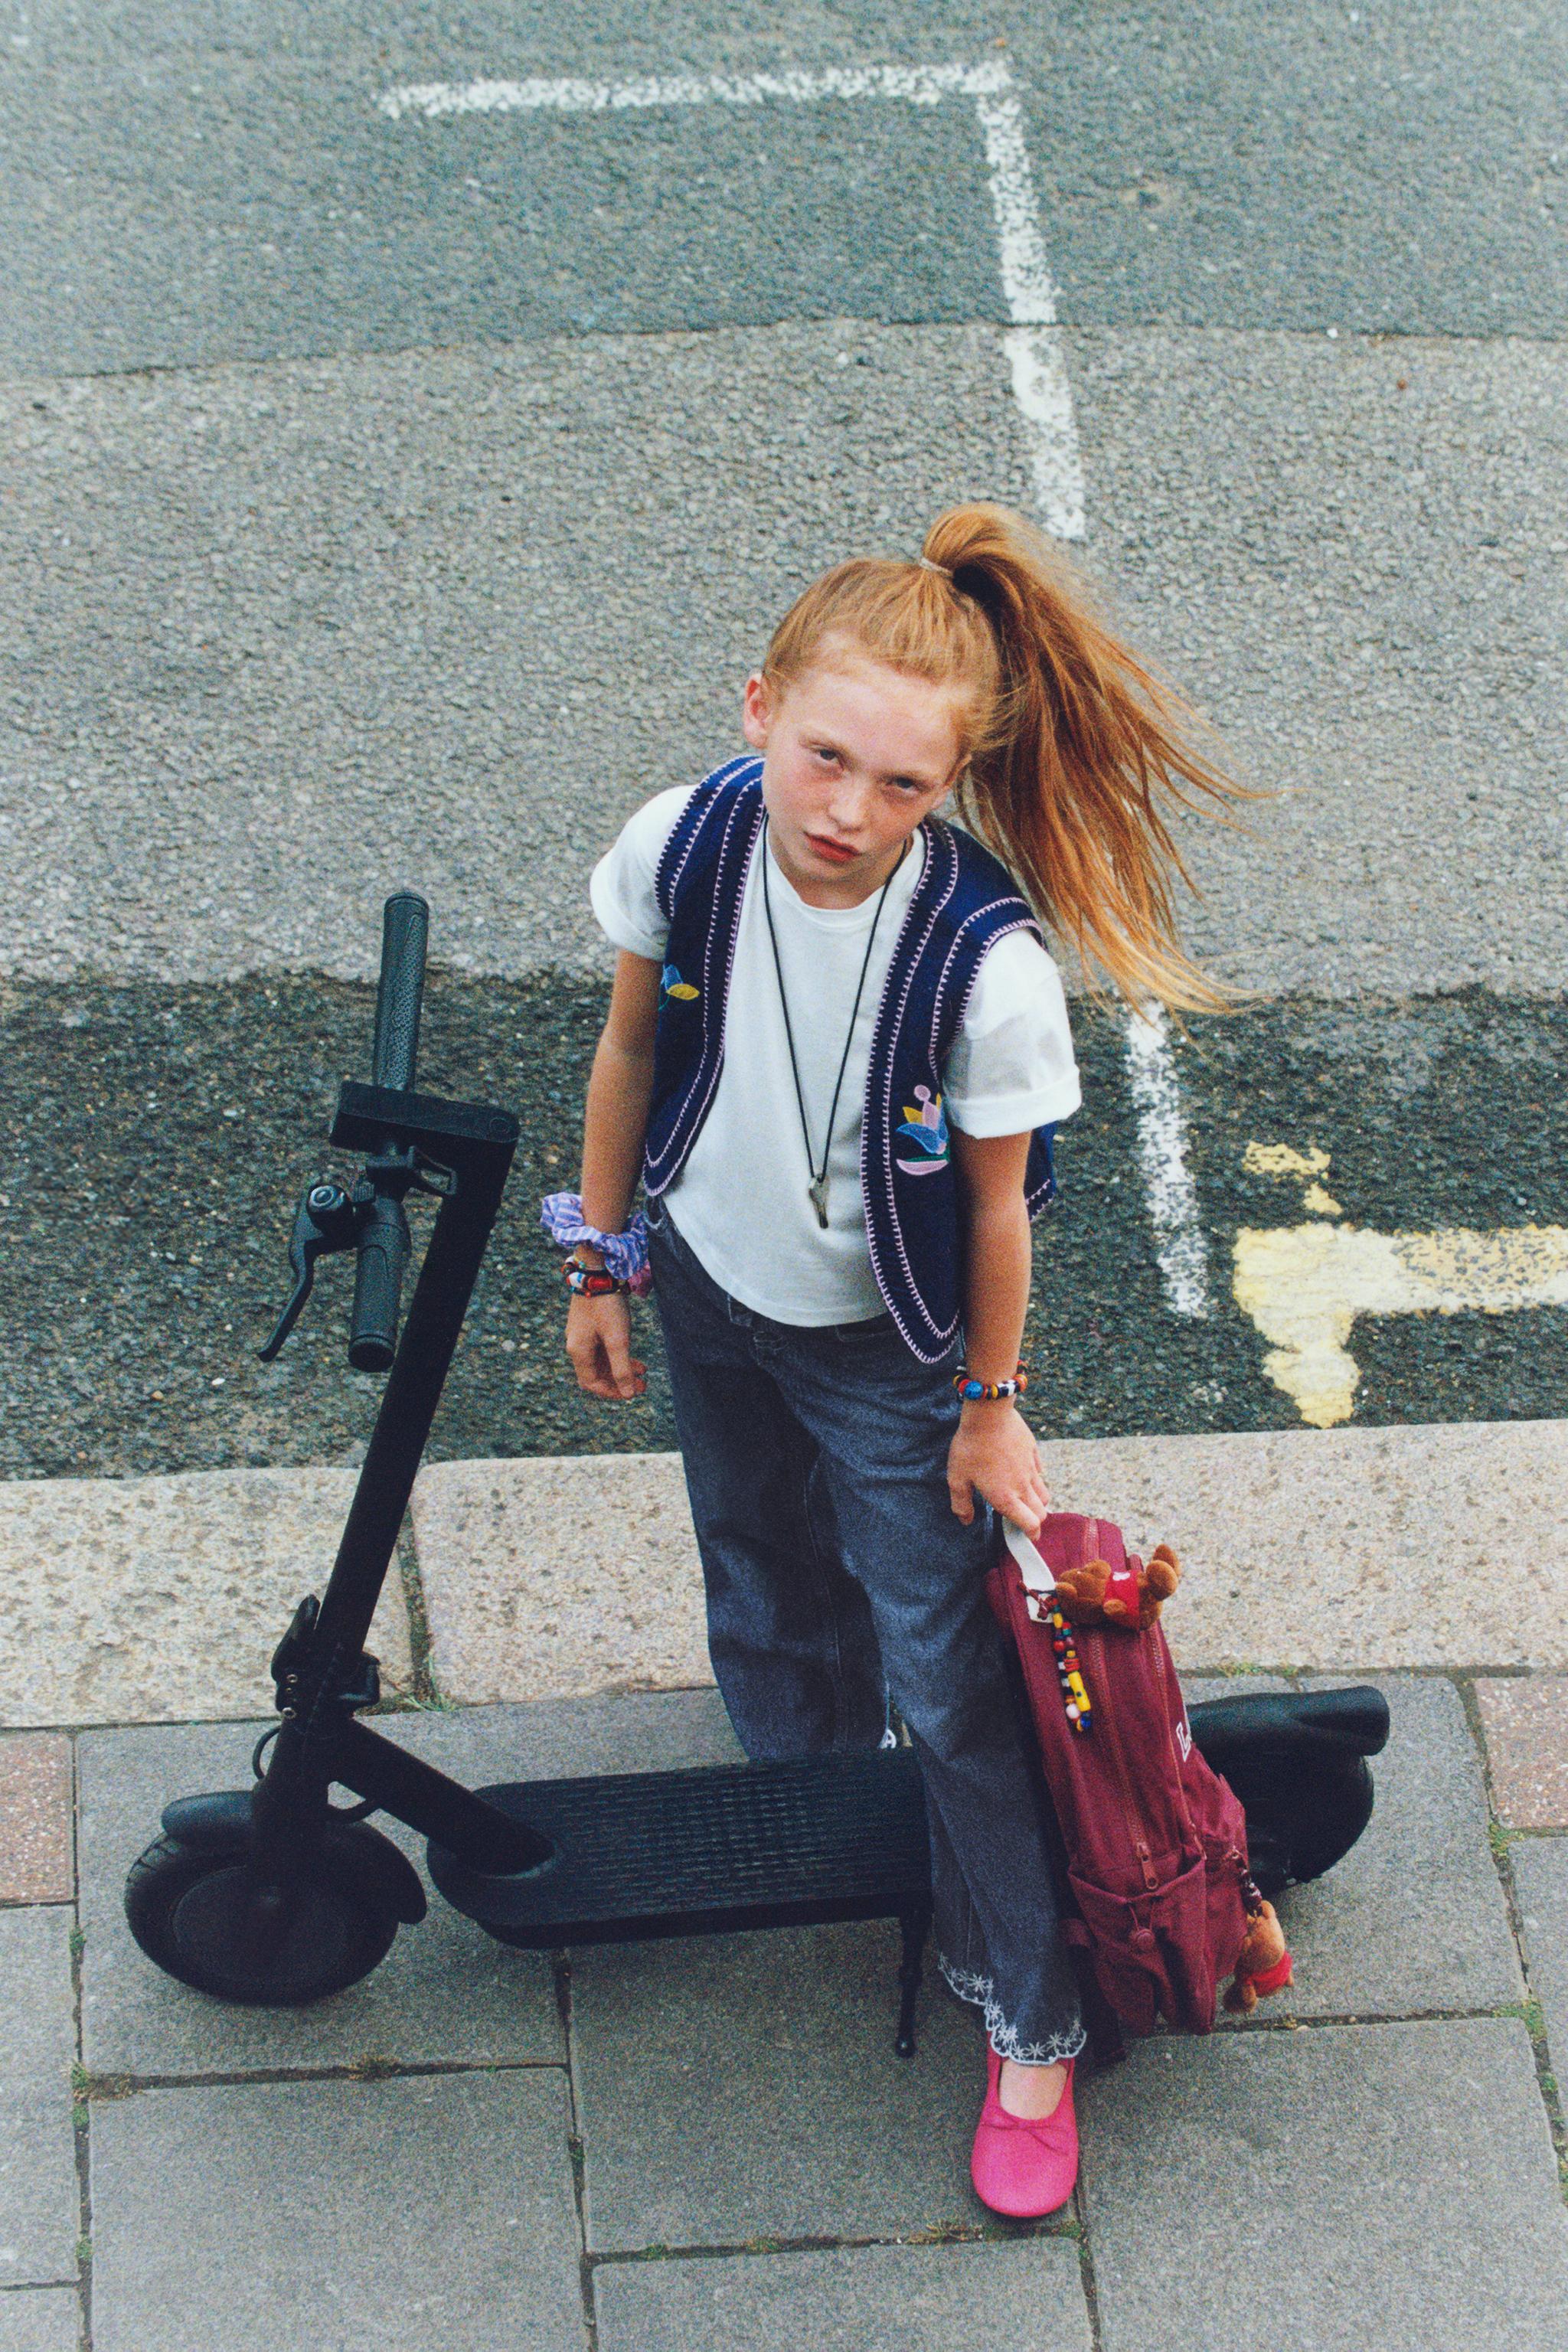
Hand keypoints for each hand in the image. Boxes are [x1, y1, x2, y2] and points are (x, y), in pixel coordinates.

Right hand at [566, 1292, 646, 1401]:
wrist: (597, 1270)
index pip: (592, 1383)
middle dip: (619, 1381)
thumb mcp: (617, 1339)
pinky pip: (601, 1347)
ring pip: (601, 1361)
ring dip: (620, 1368)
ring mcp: (581, 1333)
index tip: (632, 1393)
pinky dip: (617, 1354)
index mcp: (578, 1351)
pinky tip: (633, 1355)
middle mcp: (576, 1344)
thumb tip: (628, 1395)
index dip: (612, 1392)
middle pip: (596, 1374)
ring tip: (643, 1371)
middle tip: (642, 1384)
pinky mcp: (589, 1323)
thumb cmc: (607, 1305)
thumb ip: (622, 1368)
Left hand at [946, 1403, 1050, 1535]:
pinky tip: (1022, 1472)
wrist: (989, 1413)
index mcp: (1006, 1498)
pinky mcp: (1033, 1451)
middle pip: (1041, 1512)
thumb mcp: (957, 1478)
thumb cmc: (971, 1447)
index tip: (1027, 1538)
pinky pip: (1039, 1470)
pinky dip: (1035, 1477)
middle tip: (1023, 1519)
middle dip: (1035, 1521)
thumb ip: (962, 1503)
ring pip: (1044, 1493)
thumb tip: (965, 1520)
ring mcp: (1031, 1468)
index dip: (1032, 1535)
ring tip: (1023, 1498)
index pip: (1030, 1524)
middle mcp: (1023, 1486)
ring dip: (1037, 1501)